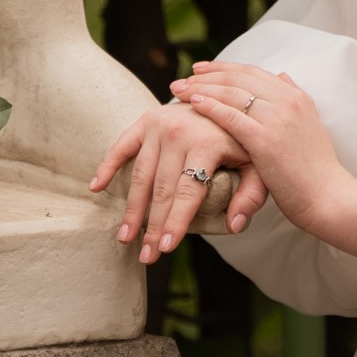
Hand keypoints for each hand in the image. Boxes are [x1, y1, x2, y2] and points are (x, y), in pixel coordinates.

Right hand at [90, 93, 254, 264]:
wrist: (226, 99)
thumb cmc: (242, 140)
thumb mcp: (259, 164)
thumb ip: (252, 194)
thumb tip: (235, 225)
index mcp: (207, 143)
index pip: (188, 191)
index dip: (176, 221)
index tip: (165, 248)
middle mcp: (179, 132)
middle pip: (162, 189)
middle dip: (153, 226)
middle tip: (146, 256)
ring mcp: (158, 125)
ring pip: (140, 175)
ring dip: (131, 209)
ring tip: (125, 238)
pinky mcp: (145, 120)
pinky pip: (122, 145)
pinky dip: (108, 166)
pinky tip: (97, 187)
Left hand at [171, 63, 348, 239]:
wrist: (329, 197)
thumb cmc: (316, 171)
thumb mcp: (310, 126)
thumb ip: (295, 99)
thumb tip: (283, 75)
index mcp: (296, 97)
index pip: (253, 72)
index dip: (225, 68)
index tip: (202, 69)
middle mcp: (288, 101)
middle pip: (239, 78)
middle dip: (208, 75)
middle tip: (184, 77)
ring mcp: (278, 119)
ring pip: (232, 93)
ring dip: (202, 88)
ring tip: (178, 90)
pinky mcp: (266, 140)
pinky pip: (232, 116)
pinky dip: (210, 107)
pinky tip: (193, 104)